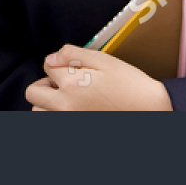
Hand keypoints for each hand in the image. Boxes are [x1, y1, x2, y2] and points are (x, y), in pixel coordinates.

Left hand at [24, 45, 171, 110]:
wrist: (151, 111)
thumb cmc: (131, 86)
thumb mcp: (104, 60)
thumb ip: (73, 55)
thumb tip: (51, 58)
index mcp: (72, 84)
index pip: (47, 66)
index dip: (60, 63)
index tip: (73, 68)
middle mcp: (66, 106)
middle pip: (34, 92)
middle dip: (45, 84)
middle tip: (64, 83)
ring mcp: (70, 122)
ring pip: (39, 112)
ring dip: (47, 103)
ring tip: (68, 99)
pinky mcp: (77, 129)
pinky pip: (53, 123)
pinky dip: (57, 115)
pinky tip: (74, 110)